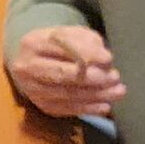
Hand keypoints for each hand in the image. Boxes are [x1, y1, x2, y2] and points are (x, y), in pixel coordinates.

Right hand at [7, 26, 126, 117]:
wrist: (33, 63)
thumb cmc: (58, 46)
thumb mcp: (71, 34)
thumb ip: (87, 42)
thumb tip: (105, 60)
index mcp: (33, 43)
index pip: (62, 49)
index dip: (87, 54)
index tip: (109, 58)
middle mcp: (27, 68)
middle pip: (62, 75)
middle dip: (92, 77)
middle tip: (115, 77)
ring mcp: (32, 89)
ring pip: (67, 94)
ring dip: (96, 95)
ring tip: (117, 92)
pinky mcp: (41, 105)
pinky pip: (67, 109)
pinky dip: (88, 109)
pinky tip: (105, 106)